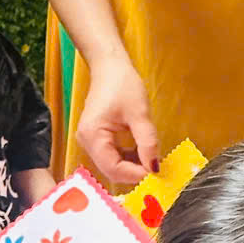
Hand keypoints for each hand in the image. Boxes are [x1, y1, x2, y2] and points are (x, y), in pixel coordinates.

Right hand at [76, 57, 159, 186]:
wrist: (109, 67)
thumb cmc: (121, 84)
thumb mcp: (139, 114)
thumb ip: (148, 142)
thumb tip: (154, 167)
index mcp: (92, 136)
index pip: (113, 168)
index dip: (135, 175)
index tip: (156, 173)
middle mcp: (86, 142)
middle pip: (111, 170)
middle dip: (134, 173)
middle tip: (156, 170)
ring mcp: (90, 141)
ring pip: (112, 165)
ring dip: (132, 167)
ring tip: (151, 160)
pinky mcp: (97, 139)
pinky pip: (112, 156)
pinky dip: (128, 159)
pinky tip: (142, 153)